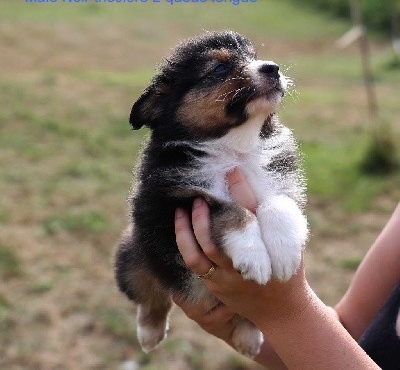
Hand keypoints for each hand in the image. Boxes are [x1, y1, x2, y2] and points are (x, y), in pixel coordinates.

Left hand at [174, 167, 308, 325]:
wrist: (282, 309)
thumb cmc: (285, 268)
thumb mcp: (287, 241)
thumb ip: (269, 216)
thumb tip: (247, 185)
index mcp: (266, 249)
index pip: (250, 214)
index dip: (240, 189)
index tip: (231, 169)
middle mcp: (244, 266)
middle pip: (216, 239)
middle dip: (201, 217)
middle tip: (197, 198)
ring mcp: (226, 280)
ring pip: (196, 256)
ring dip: (185, 232)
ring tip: (180, 212)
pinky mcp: (216, 288)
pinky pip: (194, 266)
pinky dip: (185, 246)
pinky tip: (182, 230)